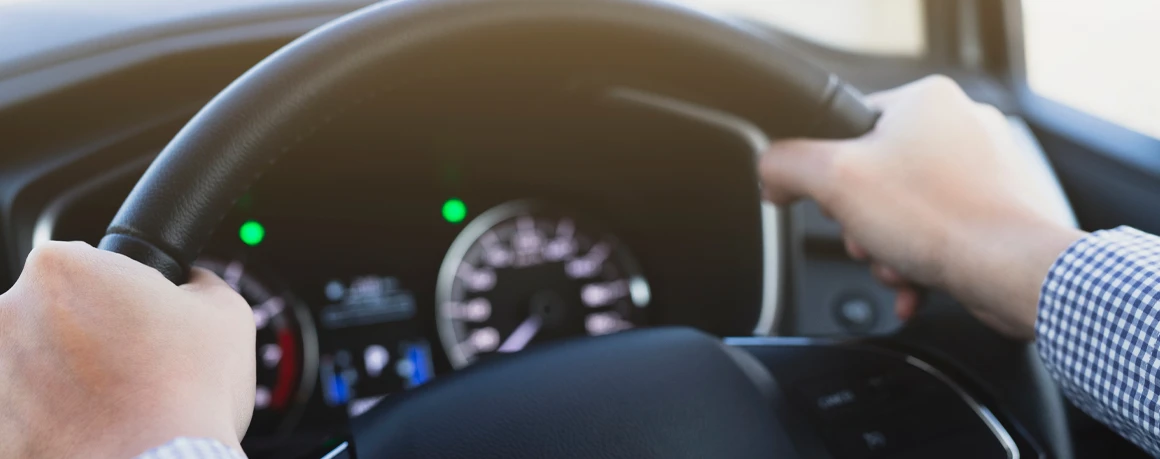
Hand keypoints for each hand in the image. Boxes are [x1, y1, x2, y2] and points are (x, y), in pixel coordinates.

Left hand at [0, 241, 254, 457]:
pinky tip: (93, 432)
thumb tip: (192, 283)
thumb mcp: (226, 314)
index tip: (142, 321)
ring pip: (32, 364)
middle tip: (132, 366)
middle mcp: (11, 311)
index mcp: (64, 268)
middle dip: (86, 335)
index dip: (122, 294)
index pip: (90, 264)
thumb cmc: (189, 394)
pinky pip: (22, 415)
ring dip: (63, 379)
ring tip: (114, 406)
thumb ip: (199, 282)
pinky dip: (50, 422)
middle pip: (52, 312)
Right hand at [760, 75, 1085, 338]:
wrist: (1015, 272)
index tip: (829, 201)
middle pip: (874, 177)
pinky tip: (915, 283)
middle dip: (863, 223)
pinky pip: (937, 235)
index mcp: (925, 100)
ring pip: (904, 212)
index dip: (828, 171)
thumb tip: (771, 173)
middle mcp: (961, 125)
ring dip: (889, 249)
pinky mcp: (999, 212)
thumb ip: (786, 165)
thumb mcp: (834, 180)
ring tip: (899, 263)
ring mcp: (986, 169)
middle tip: (869, 238)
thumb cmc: (941, 220)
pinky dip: (919, 263)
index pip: (848, 127)